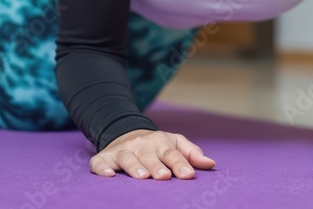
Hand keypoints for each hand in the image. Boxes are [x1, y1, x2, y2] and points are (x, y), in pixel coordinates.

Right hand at [90, 129, 215, 179]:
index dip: (180, 164)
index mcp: (160, 142)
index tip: (188, 175)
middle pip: (150, 156)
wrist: (126, 134)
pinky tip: (108, 175)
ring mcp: (122, 150)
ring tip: (142, 177)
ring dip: (134, 167)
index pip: (172, 153)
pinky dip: (103, 168)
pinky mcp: (104, 157)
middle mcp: (141, 145)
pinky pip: (101, 163)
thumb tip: (211, 164)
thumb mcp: (175, 144)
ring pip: (127, 158)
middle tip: (164, 177)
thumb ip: (192, 153)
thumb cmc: (156, 146)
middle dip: (157, 166)